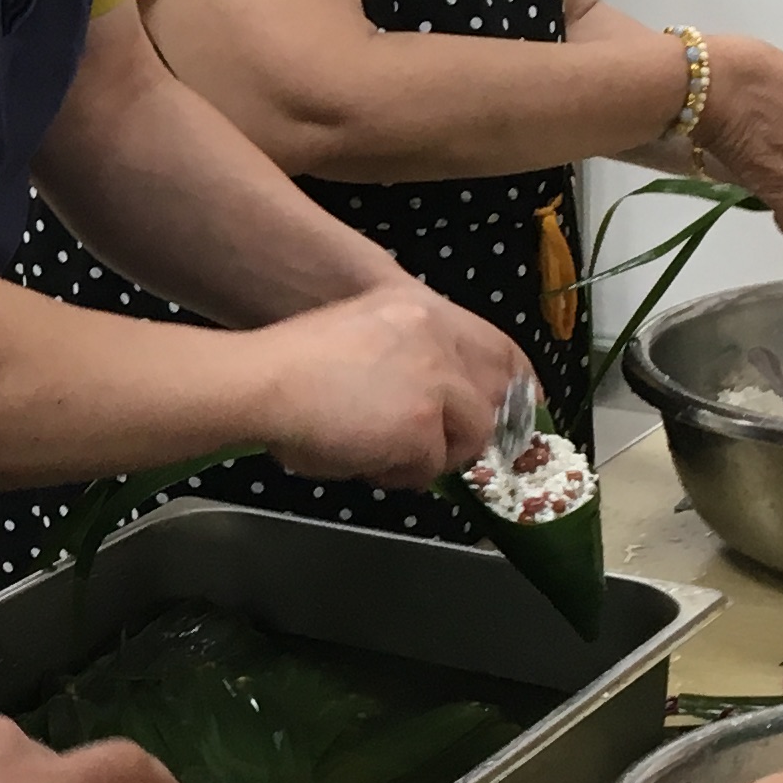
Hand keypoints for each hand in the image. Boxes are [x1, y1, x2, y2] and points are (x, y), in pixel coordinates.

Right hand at [248, 281, 524, 486]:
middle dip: (475, 431)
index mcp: (419, 308)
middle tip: (448, 451)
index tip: (519, 408)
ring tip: (381, 455)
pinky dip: (399, 474)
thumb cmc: (289, 365)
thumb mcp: (358, 333)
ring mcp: (436, 381)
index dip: (515, 382)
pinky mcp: (425, 424)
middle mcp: (437, 336)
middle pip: (494, 394)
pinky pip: (429, 467)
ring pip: (466, 437)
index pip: (496, 345)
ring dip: (430, 456)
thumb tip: (430, 404)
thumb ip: (403, 355)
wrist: (263, 383)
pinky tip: (364, 462)